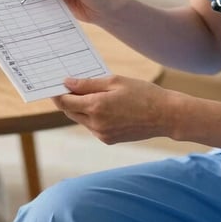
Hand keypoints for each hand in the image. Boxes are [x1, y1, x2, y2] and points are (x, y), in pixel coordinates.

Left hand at [53, 74, 172, 143]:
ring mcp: (102, 134)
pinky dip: (92, 116)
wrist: (165, 116)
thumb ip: (88, 83)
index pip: (65, 101)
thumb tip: (67, 83)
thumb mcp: (115, 81)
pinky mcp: (108, 140)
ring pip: (81, 119)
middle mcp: (95, 124)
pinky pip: (92, 126)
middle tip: (71, 85)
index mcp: (96, 107)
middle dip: (68, 99)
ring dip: (81, 107)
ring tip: (93, 93)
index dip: (57, 93)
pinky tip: (105, 105)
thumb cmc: (143, 93)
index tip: (55, 84)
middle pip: (70, 111)